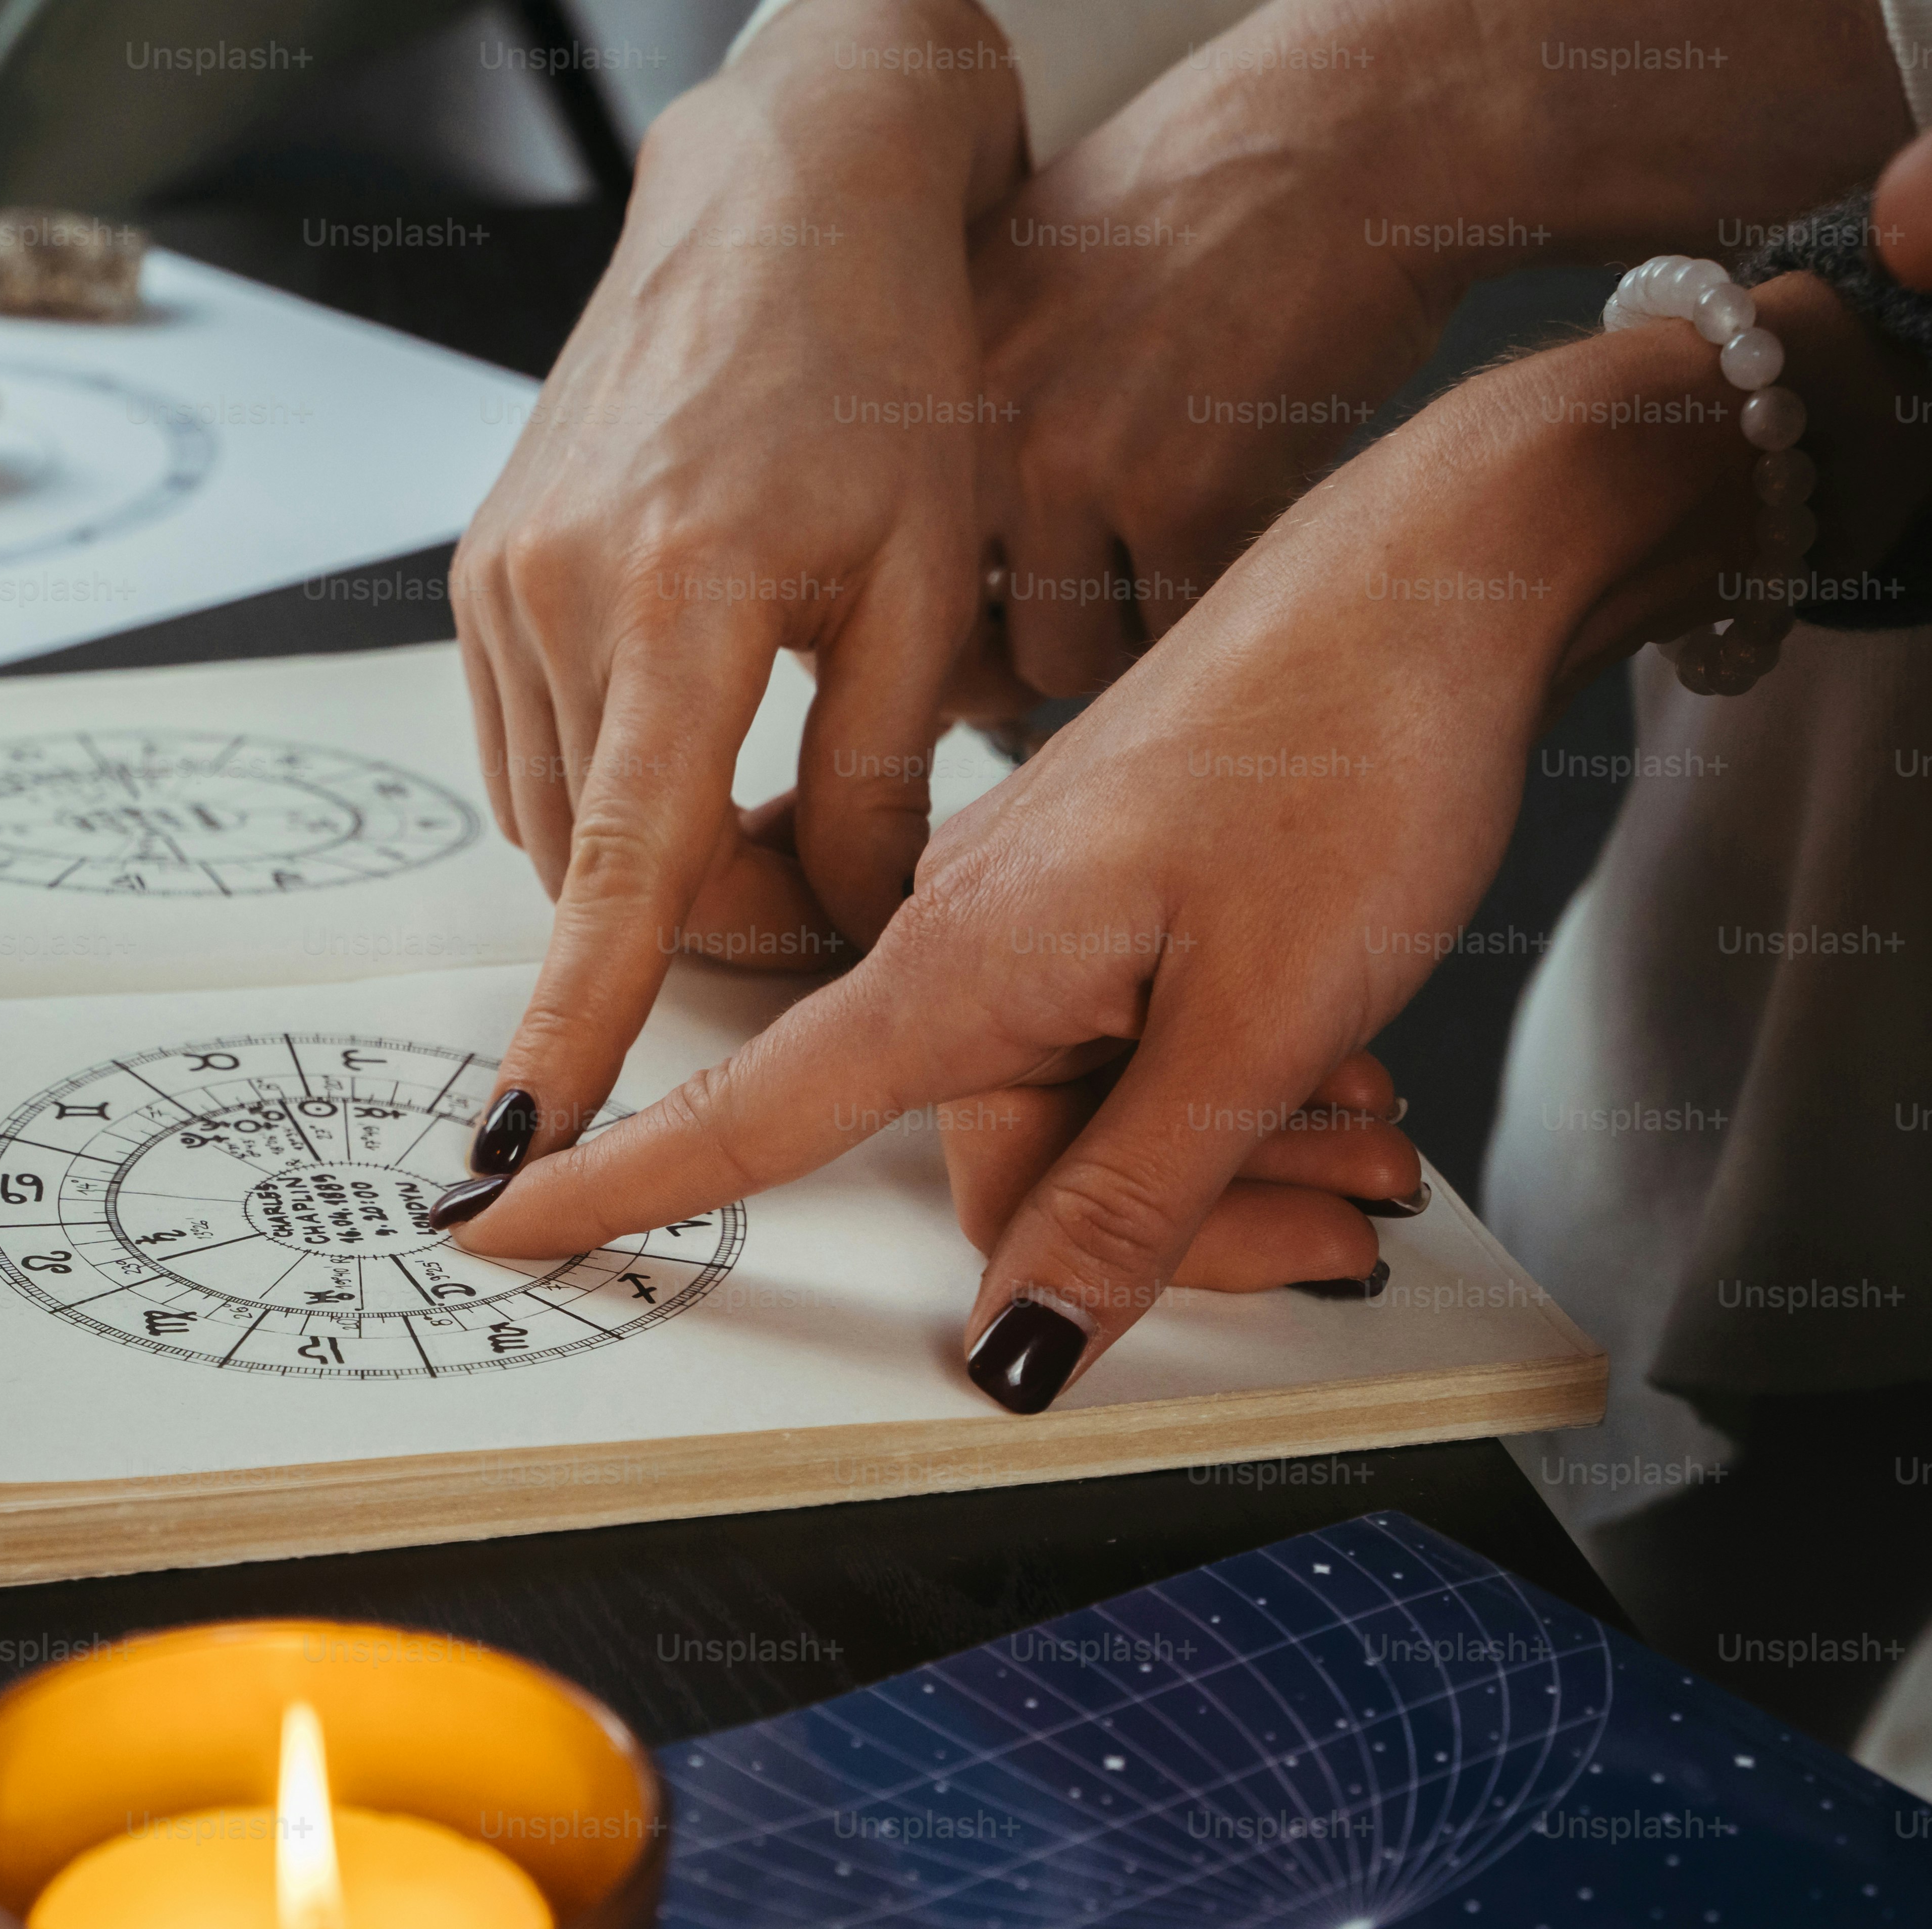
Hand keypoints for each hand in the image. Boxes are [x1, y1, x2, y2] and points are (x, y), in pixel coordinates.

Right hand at [444, 304, 1784, 1404]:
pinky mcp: (1095, 889)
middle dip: (1181, 1224)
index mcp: (964, 958)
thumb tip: (1011, 1355)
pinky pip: (1119, 1042)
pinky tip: (1340, 1061)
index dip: (621, 1181)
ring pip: (1083, 1114)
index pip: (758, 1111)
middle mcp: (968, 932)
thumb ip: (1128, 1198)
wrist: (1439, 570)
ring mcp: (1028, 907)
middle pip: (1005, 1166)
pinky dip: (1231, 1082)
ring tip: (1374, 1116)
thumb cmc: (1353, 758)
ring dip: (1231, 1155)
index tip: (492, 1221)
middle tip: (1358, 1196)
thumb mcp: (1261, 1021)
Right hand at [450, 0, 1022, 1168]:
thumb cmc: (884, 368)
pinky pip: (531, 749)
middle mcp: (561, 589)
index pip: (622, 868)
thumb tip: (850, 941)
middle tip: (830, 888)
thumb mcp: (935, 580)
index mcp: (688, 593)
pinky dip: (610, 791)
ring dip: (655, 863)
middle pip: (602, 865)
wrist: (780, 203)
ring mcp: (503, 576)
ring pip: (559, 820)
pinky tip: (700, 744)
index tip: (530, 1142)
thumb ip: (884, 785)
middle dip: (707, 923)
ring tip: (779, 800)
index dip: (578, 1021)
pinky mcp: (484, 566)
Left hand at [965, 0, 1911, 697]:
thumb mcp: (1027, 289)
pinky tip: (1247, 498)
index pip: (889, 578)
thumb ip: (974, 426)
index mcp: (924, 383)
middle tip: (1108, 586)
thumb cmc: (1203, 208)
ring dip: (1126, 631)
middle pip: (965, 644)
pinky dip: (1215, 593)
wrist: (1347, 135)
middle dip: (1035, 639)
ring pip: (1067, 659)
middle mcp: (972, 428)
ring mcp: (1069, 467)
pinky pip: (1174, 629)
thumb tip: (959, 596)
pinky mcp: (1182, 501)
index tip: (994, 627)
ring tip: (1183, 532)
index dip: (949, 626)